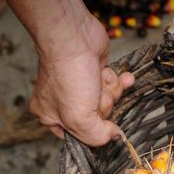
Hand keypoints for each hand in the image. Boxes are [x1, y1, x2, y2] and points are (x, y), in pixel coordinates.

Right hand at [28, 16, 133, 145]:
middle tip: (92, 94)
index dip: (92, 132)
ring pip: (108, 100)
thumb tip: (114, 137)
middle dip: (102, 105)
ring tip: (98, 79)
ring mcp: (81, 86)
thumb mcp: (79, 118)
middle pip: (97, 118)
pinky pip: (114, 85)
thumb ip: (96, 136)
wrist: (75, 37)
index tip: (98, 124)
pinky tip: (123, 77)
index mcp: (51, 116)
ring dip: (109, 90)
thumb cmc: (70, 75)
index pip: (78, 137)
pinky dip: (119, 80)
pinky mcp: (96, 72)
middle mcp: (65, 102)